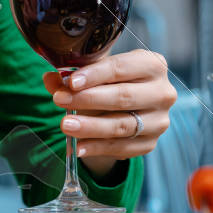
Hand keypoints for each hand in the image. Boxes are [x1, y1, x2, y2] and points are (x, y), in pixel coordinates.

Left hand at [45, 49, 176, 174]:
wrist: (124, 110)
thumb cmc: (109, 84)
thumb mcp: (94, 74)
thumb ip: (71, 77)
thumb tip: (50, 79)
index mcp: (153, 65)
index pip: (121, 68)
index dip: (95, 74)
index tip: (71, 81)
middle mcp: (162, 92)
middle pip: (123, 97)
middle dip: (88, 99)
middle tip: (60, 101)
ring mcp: (159, 120)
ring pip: (122, 125)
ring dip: (91, 127)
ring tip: (65, 125)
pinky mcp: (150, 143)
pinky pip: (122, 148)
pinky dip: (98, 148)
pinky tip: (79, 146)